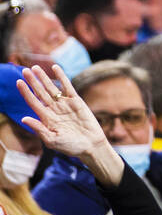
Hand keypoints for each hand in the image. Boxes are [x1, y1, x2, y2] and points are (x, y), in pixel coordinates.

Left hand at [17, 65, 122, 185]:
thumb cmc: (70, 146)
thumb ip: (39, 128)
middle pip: (40, 92)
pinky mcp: (76, 101)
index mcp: (45, 119)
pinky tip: (55, 68)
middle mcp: (53, 109)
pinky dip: (62, 76)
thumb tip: (24, 119)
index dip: (26, 92)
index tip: (18, 82)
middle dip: (32, 82)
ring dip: (43, 78)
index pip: (33, 102)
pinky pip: (67, 86)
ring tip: (35, 68)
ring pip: (52, 87)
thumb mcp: (52, 140)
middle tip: (24, 70)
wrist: (90, 144)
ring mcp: (64, 104)